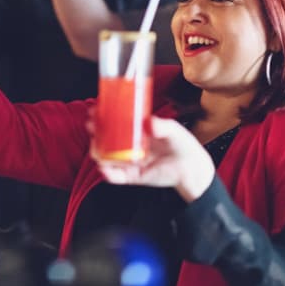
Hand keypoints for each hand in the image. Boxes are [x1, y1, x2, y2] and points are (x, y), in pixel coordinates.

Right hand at [93, 116, 215, 202]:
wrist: (192, 169)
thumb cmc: (182, 146)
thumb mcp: (174, 130)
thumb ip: (163, 126)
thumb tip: (149, 123)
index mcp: (136, 130)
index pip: (115, 121)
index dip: (103, 115)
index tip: (95, 110)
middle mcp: (129, 144)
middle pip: (105, 137)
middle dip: (95, 131)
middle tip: (92, 126)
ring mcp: (129, 160)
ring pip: (105, 156)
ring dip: (97, 152)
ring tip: (96, 147)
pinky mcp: (132, 176)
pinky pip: (116, 176)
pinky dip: (108, 173)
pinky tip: (105, 168)